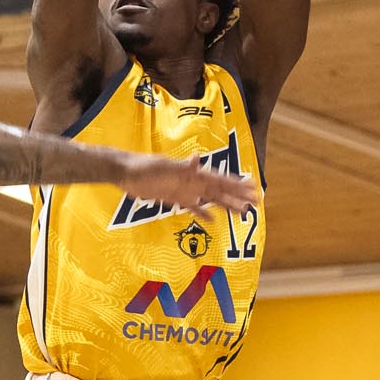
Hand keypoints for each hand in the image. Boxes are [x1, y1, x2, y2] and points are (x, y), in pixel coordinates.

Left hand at [108, 151, 259, 218]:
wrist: (124, 172)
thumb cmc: (142, 167)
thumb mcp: (162, 166)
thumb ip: (181, 165)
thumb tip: (198, 158)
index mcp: (192, 173)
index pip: (219, 180)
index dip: (236, 184)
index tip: (252, 188)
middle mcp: (191, 181)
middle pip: (220, 190)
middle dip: (238, 196)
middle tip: (256, 203)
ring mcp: (184, 190)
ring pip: (210, 199)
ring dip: (225, 205)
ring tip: (242, 213)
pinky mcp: (173, 198)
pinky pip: (192, 208)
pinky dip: (203, 214)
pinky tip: (213, 221)